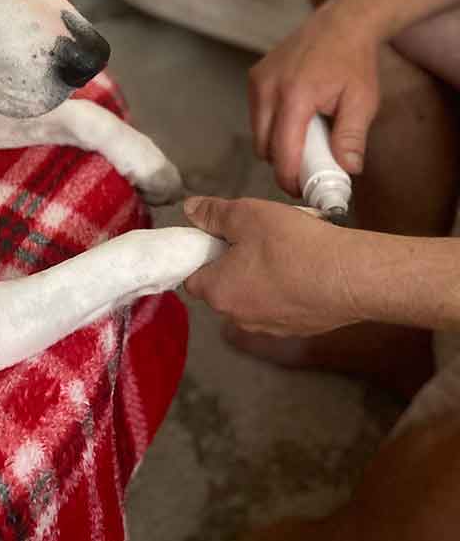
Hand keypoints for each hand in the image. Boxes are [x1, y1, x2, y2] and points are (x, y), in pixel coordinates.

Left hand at [182, 196, 362, 335]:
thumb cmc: (293, 245)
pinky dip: (285, 288)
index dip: (202, 253)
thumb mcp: (245, 214)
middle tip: (254, 237)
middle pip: (222, 287)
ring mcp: (270, 328)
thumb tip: (189, 211)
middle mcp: (239, 318)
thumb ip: (212, 213)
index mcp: (218, 292)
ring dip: (259, 275)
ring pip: (252, 296)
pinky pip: (280, 305)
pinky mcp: (298, 329)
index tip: (220, 236)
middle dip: (231, 262)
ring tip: (283, 249)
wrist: (351, 276)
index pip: (192, 277)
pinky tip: (303, 267)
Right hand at [249, 0, 380, 193]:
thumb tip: (347, 170)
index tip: (303, 190)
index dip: (289, 178)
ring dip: (276, 145)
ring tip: (305, 142)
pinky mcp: (255, 77)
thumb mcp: (362, 101)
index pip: (282, 151)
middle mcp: (269, 87)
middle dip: (283, 164)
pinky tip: (296, 121)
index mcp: (295, 95)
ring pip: (257, 132)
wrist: (341, 24)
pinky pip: (257, 115)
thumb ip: (352, 138)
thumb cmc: (353, 61)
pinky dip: (272, 126)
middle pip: (264, 147)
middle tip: (308, 170)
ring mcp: (258, 81)